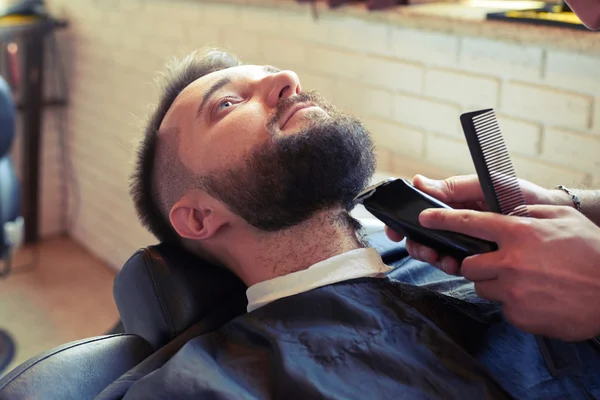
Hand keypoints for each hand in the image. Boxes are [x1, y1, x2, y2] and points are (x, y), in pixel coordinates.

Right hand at [384, 174, 566, 273]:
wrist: (552, 219)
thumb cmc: (521, 195)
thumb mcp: (486, 185)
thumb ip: (453, 187)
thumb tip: (419, 182)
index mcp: (454, 202)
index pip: (421, 210)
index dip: (403, 220)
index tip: (394, 229)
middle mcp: (455, 221)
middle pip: (422, 234)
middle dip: (416, 243)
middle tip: (421, 249)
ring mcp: (464, 240)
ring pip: (435, 250)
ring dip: (431, 256)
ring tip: (439, 258)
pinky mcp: (477, 256)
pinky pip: (455, 263)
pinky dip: (449, 265)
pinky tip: (455, 265)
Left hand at [417, 205, 599, 340]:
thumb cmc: (593, 253)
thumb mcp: (562, 218)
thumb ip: (529, 212)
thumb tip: (508, 212)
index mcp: (518, 233)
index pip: (469, 223)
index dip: (442, 220)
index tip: (424, 219)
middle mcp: (510, 262)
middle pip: (469, 264)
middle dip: (478, 263)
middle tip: (500, 263)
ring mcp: (513, 292)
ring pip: (483, 287)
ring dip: (496, 284)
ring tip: (526, 280)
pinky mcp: (519, 315)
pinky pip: (503, 308)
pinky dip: (514, 303)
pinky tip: (536, 296)